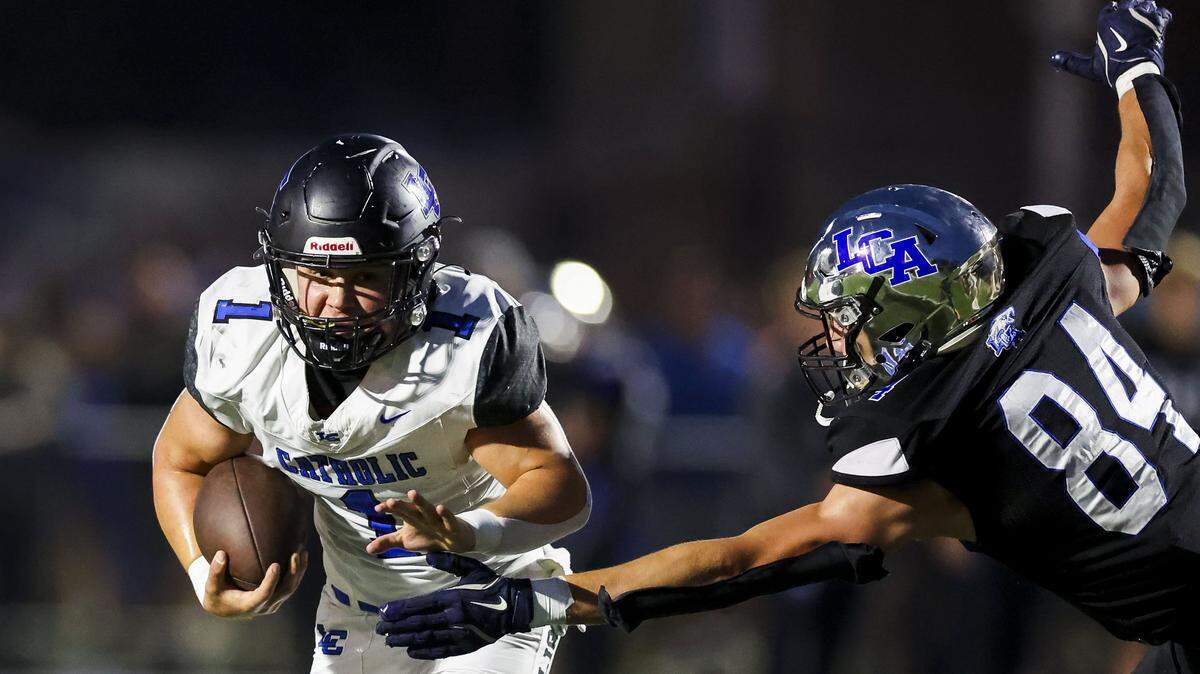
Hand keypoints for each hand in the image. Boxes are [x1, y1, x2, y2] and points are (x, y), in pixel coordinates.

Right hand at [200, 549, 307, 618]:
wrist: (225, 609)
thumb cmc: (217, 595)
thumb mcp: (211, 586)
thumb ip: (215, 571)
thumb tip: (221, 554)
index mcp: (249, 605)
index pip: (264, 594)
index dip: (271, 581)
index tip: (276, 565)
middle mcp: (264, 607)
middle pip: (284, 591)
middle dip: (292, 573)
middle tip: (295, 554)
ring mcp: (273, 603)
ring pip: (291, 589)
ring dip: (299, 571)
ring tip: (303, 552)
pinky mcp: (278, 599)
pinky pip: (291, 586)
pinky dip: (298, 572)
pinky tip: (302, 557)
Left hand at [365, 490, 476, 554]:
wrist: (454, 540)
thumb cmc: (427, 535)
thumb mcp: (406, 540)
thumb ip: (388, 541)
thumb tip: (368, 549)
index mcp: (412, 517)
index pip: (398, 511)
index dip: (389, 508)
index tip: (378, 509)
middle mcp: (423, 515)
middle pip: (410, 509)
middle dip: (401, 505)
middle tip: (391, 501)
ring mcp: (438, 519)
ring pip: (428, 509)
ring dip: (421, 502)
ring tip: (412, 493)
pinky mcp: (452, 525)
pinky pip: (448, 519)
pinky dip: (445, 513)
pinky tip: (441, 507)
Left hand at [376, 552, 534, 658]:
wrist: (514, 606)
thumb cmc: (491, 585)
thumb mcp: (471, 568)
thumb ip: (449, 561)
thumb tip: (428, 554)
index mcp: (452, 597)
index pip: (420, 605)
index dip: (400, 610)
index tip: (384, 612)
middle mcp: (453, 617)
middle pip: (419, 624)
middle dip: (397, 627)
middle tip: (381, 629)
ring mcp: (459, 633)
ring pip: (427, 638)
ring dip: (406, 640)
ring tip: (391, 641)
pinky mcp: (466, 645)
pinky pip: (441, 650)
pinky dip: (425, 651)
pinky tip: (412, 651)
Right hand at [1051, 1, 1171, 90]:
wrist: (1135, 74)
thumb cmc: (1111, 71)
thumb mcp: (1088, 66)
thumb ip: (1070, 61)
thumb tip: (1052, 58)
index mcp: (1106, 21)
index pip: (1111, 8)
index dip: (1115, 14)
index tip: (1117, 22)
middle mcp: (1124, 14)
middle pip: (1129, 3)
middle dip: (1130, 10)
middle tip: (1132, 23)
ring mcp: (1142, 16)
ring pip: (1146, 4)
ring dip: (1145, 12)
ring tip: (1144, 22)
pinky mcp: (1158, 22)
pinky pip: (1162, 13)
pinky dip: (1160, 18)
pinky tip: (1156, 26)